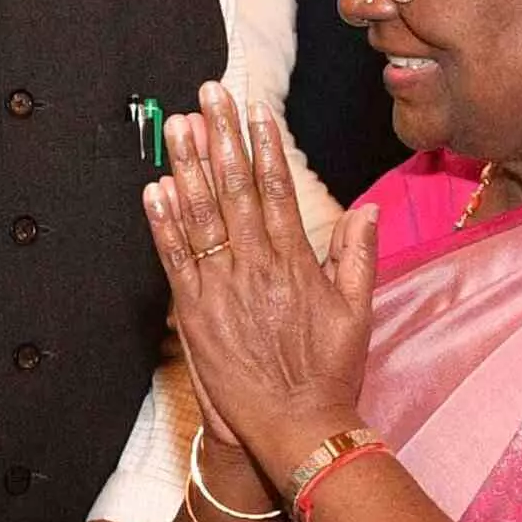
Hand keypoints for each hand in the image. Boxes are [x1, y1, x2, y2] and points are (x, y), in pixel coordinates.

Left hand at [145, 81, 378, 473]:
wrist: (297, 427)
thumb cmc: (328, 373)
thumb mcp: (357, 312)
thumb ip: (357, 256)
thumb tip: (367, 209)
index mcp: (296, 263)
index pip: (278, 190)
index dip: (264, 147)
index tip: (254, 110)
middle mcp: (258, 267)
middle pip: (236, 189)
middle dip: (221, 138)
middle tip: (208, 94)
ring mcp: (223, 288)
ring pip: (202, 216)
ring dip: (187, 167)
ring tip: (177, 126)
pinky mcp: (195, 313)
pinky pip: (175, 259)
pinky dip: (163, 224)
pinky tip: (154, 189)